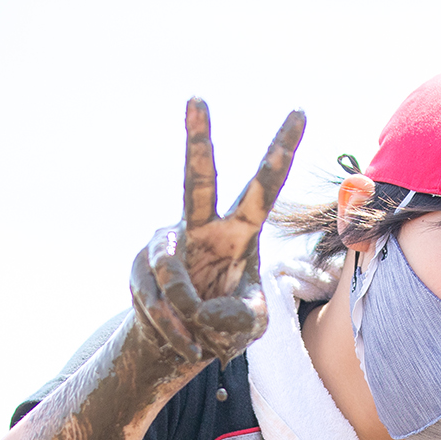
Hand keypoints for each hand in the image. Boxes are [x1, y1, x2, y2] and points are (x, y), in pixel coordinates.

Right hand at [131, 99, 304, 364]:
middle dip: (197, 139)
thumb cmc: (224, 324)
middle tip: (197, 97)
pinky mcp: (140, 267)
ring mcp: (166, 244)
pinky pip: (157, 300)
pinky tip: (180, 339)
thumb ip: (243, 318)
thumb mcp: (250, 327)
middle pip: (199, 179)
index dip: (281, 152)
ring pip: (172, 273)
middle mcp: (201, 226)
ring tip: (196, 338)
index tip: (300, 111)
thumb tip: (205, 310)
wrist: (181, 342)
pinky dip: (172, 329)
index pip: (264, 187)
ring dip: (187, 315)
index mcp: (240, 232)